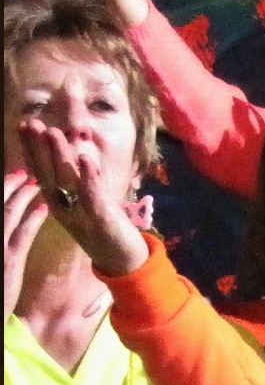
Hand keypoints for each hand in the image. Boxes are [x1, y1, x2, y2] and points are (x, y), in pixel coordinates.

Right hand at [5, 170, 50, 314]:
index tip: (10, 178)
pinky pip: (22, 233)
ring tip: (35, 183)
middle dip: (9, 186)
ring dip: (22, 195)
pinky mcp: (8, 260)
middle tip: (23, 174)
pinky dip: (33, 217)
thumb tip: (7, 231)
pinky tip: (45, 208)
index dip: (0, 191)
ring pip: (8, 213)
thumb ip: (3, 240)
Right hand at [17, 117, 146, 276]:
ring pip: (67, 182)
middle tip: (30, 124)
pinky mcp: (101, 220)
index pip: (42, 171)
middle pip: (48, 174)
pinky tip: (85, 159)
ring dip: (59, 157)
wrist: (122, 260)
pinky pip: (93, 197)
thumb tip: (72, 155)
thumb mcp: (87, 200)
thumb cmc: (103, 226)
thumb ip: (79, 180)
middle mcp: (64, 206)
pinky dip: (89, 178)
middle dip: (39, 148)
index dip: (32, 149)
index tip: (23, 125)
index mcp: (59, 200)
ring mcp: (81, 213)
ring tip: (52, 132)